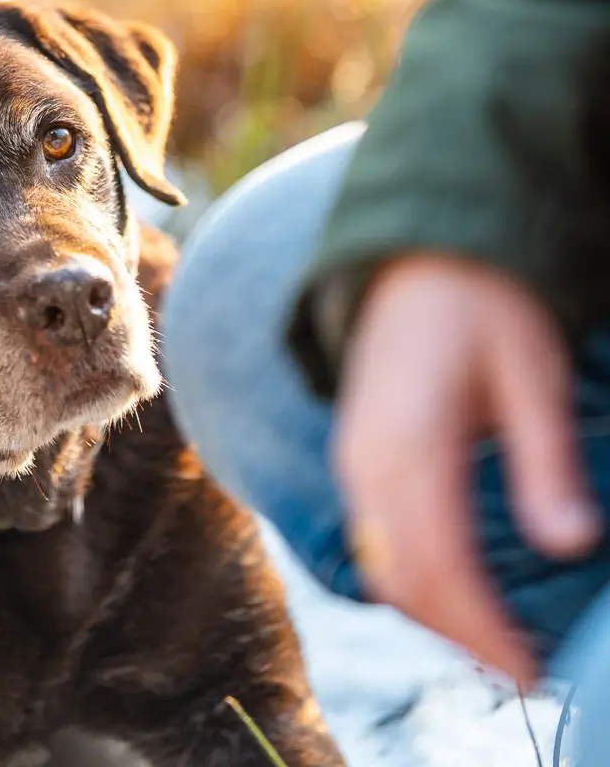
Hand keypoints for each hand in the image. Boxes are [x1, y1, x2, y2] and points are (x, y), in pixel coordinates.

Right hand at [334, 254, 601, 685]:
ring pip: (380, 564)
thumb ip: (545, 461)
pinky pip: (372, 537)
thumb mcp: (533, 372)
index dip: (481, 629)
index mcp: (408, 439)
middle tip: (520, 671)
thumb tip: (570, 543)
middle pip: (401, 578)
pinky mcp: (355, 454)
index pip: (438, 563)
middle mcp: (366, 457)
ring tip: (494, 642)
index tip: (528, 670)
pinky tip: (457, 590)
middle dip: (458, 636)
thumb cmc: (484, 304)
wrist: (418, 251)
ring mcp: (353, 456)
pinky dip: (411, 579)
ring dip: (433, 614)